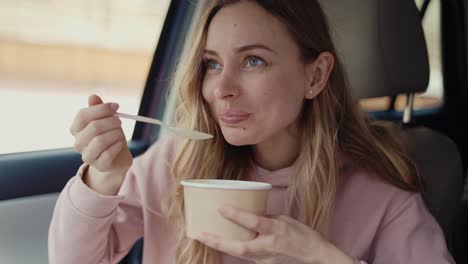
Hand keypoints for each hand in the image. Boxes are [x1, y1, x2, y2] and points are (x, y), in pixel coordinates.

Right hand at [69, 94, 132, 194]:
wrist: (117, 158)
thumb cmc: (110, 136)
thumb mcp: (106, 120)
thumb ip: (99, 108)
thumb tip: (93, 96)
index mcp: (76, 129)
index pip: (82, 115)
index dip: (101, 109)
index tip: (116, 106)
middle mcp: (78, 143)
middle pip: (93, 127)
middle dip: (111, 121)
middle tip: (120, 121)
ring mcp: (87, 156)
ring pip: (100, 140)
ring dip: (115, 134)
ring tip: (119, 134)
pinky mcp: (99, 165)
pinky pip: (108, 153)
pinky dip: (117, 146)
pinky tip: (119, 144)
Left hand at [196, 206, 354, 263]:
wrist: (316, 258)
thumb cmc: (303, 236)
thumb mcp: (285, 220)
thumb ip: (266, 218)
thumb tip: (248, 214)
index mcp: (276, 230)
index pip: (254, 222)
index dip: (237, 215)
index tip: (221, 208)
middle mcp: (269, 246)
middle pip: (239, 247)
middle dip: (218, 241)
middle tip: (200, 235)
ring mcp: (265, 258)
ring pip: (240, 253)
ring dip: (221, 245)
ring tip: (205, 237)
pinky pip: (247, 255)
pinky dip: (236, 248)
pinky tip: (225, 242)